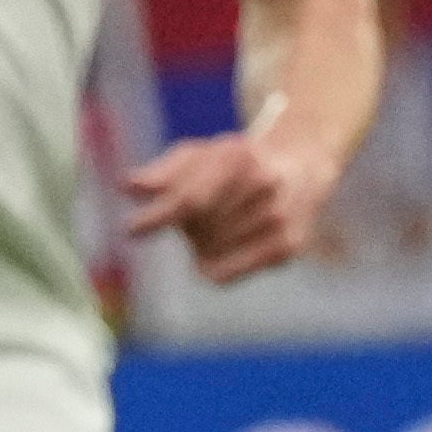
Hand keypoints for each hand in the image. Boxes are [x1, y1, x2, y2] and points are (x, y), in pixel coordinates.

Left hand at [120, 127, 336, 285]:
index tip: (132, 230)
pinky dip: (213, 266)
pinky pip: (224, 275)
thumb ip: (163, 172)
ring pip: (207, 256)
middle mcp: (263, 187)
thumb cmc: (235, 162)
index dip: (157, 216)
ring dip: (200, 245)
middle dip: (185, 226)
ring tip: (220, 223)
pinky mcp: (288, 247)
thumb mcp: (199, 155)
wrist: (302, 165)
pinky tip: (224, 246)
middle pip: (195, 229)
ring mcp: (279, 218)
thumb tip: (128, 186)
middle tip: (198, 214)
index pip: (190, 199)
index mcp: (238, 158)